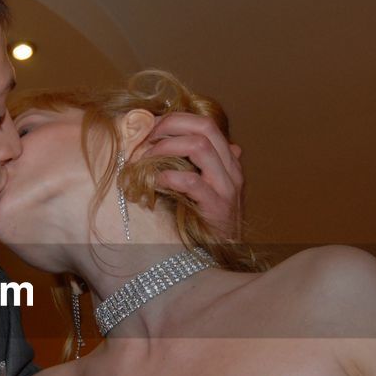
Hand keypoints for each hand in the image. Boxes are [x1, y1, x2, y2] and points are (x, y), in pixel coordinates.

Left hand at [139, 112, 243, 239]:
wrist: (224, 256)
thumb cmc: (207, 221)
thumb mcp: (203, 187)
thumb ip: (193, 165)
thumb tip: (169, 142)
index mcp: (227, 160)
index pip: (205, 123)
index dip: (174, 119)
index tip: (149, 127)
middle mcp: (231, 169)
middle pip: (204, 127)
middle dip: (169, 126)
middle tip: (145, 138)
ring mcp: (226, 187)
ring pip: (199, 147)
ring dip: (165, 148)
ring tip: (146, 160)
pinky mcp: (217, 207)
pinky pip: (192, 182)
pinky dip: (168, 177)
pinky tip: (154, 183)